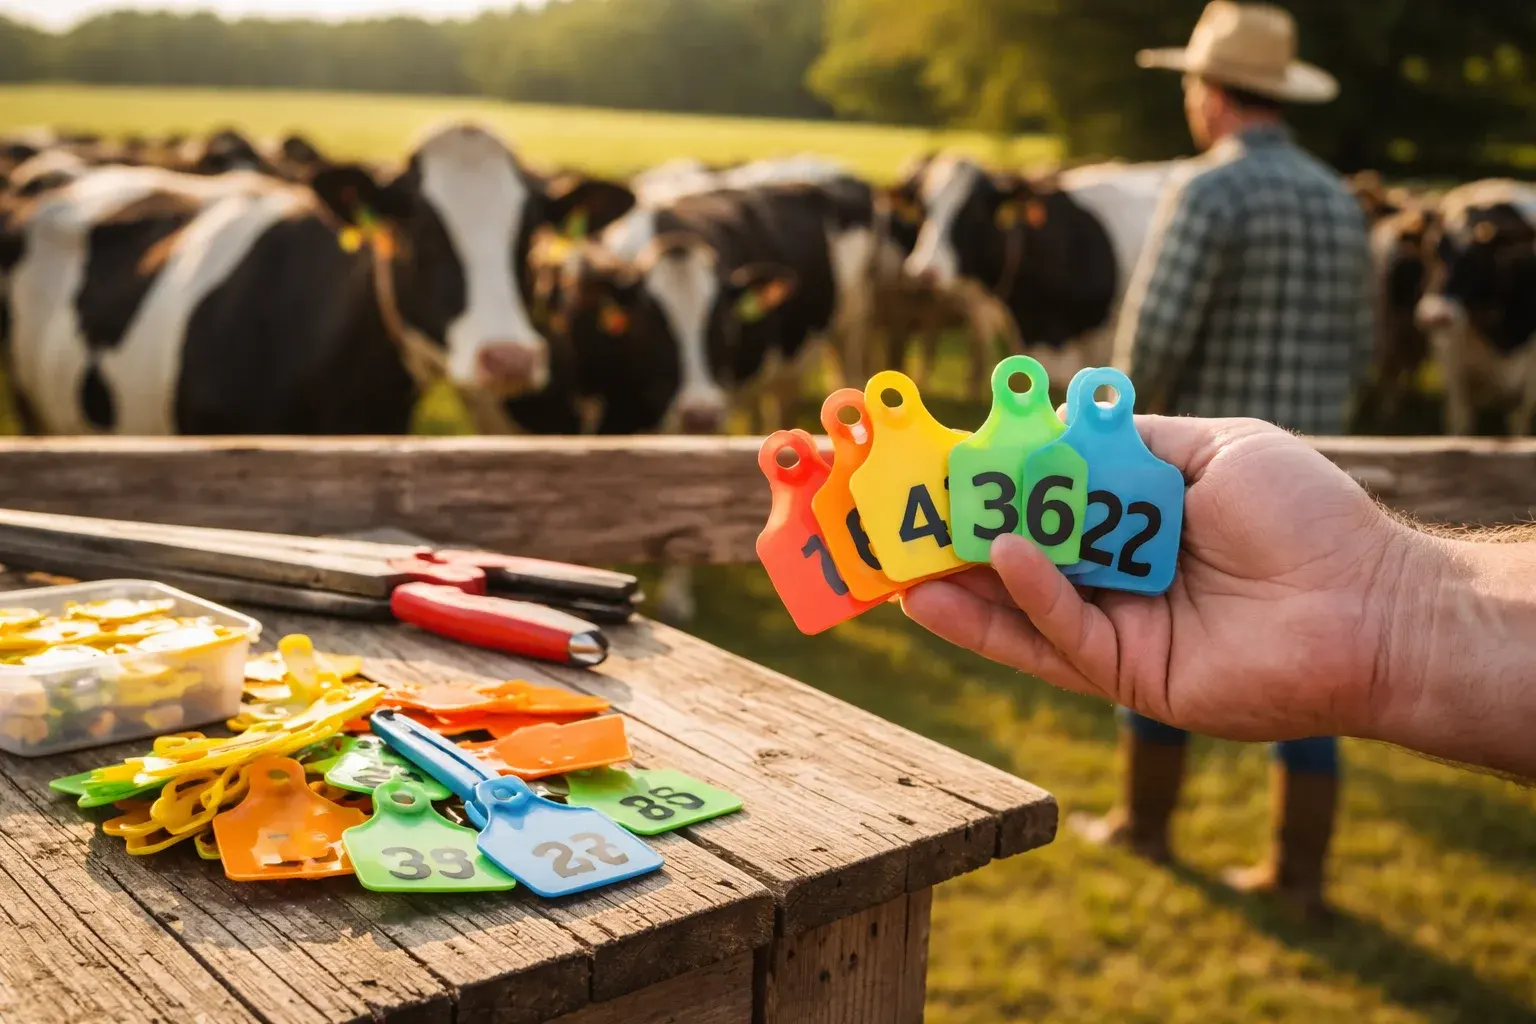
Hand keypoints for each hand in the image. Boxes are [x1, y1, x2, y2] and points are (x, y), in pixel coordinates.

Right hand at [902, 416, 1408, 741]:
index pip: (1043, 505)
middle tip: (892, 523)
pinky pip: (1063, 636)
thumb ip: (1131, 441)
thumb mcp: (1213, 449)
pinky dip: (1028, 598)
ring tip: (902, 568)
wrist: (1373, 604)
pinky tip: (1002, 554)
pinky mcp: (1128, 676)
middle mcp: (1116, 578)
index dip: (991, 488)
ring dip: (962, 588)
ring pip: (1023, 610)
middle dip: (956, 544)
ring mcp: (1119, 630)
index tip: (938, 466)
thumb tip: (1059, 416)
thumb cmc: (1307, 516)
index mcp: (1133, 523)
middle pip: (1018, 563)